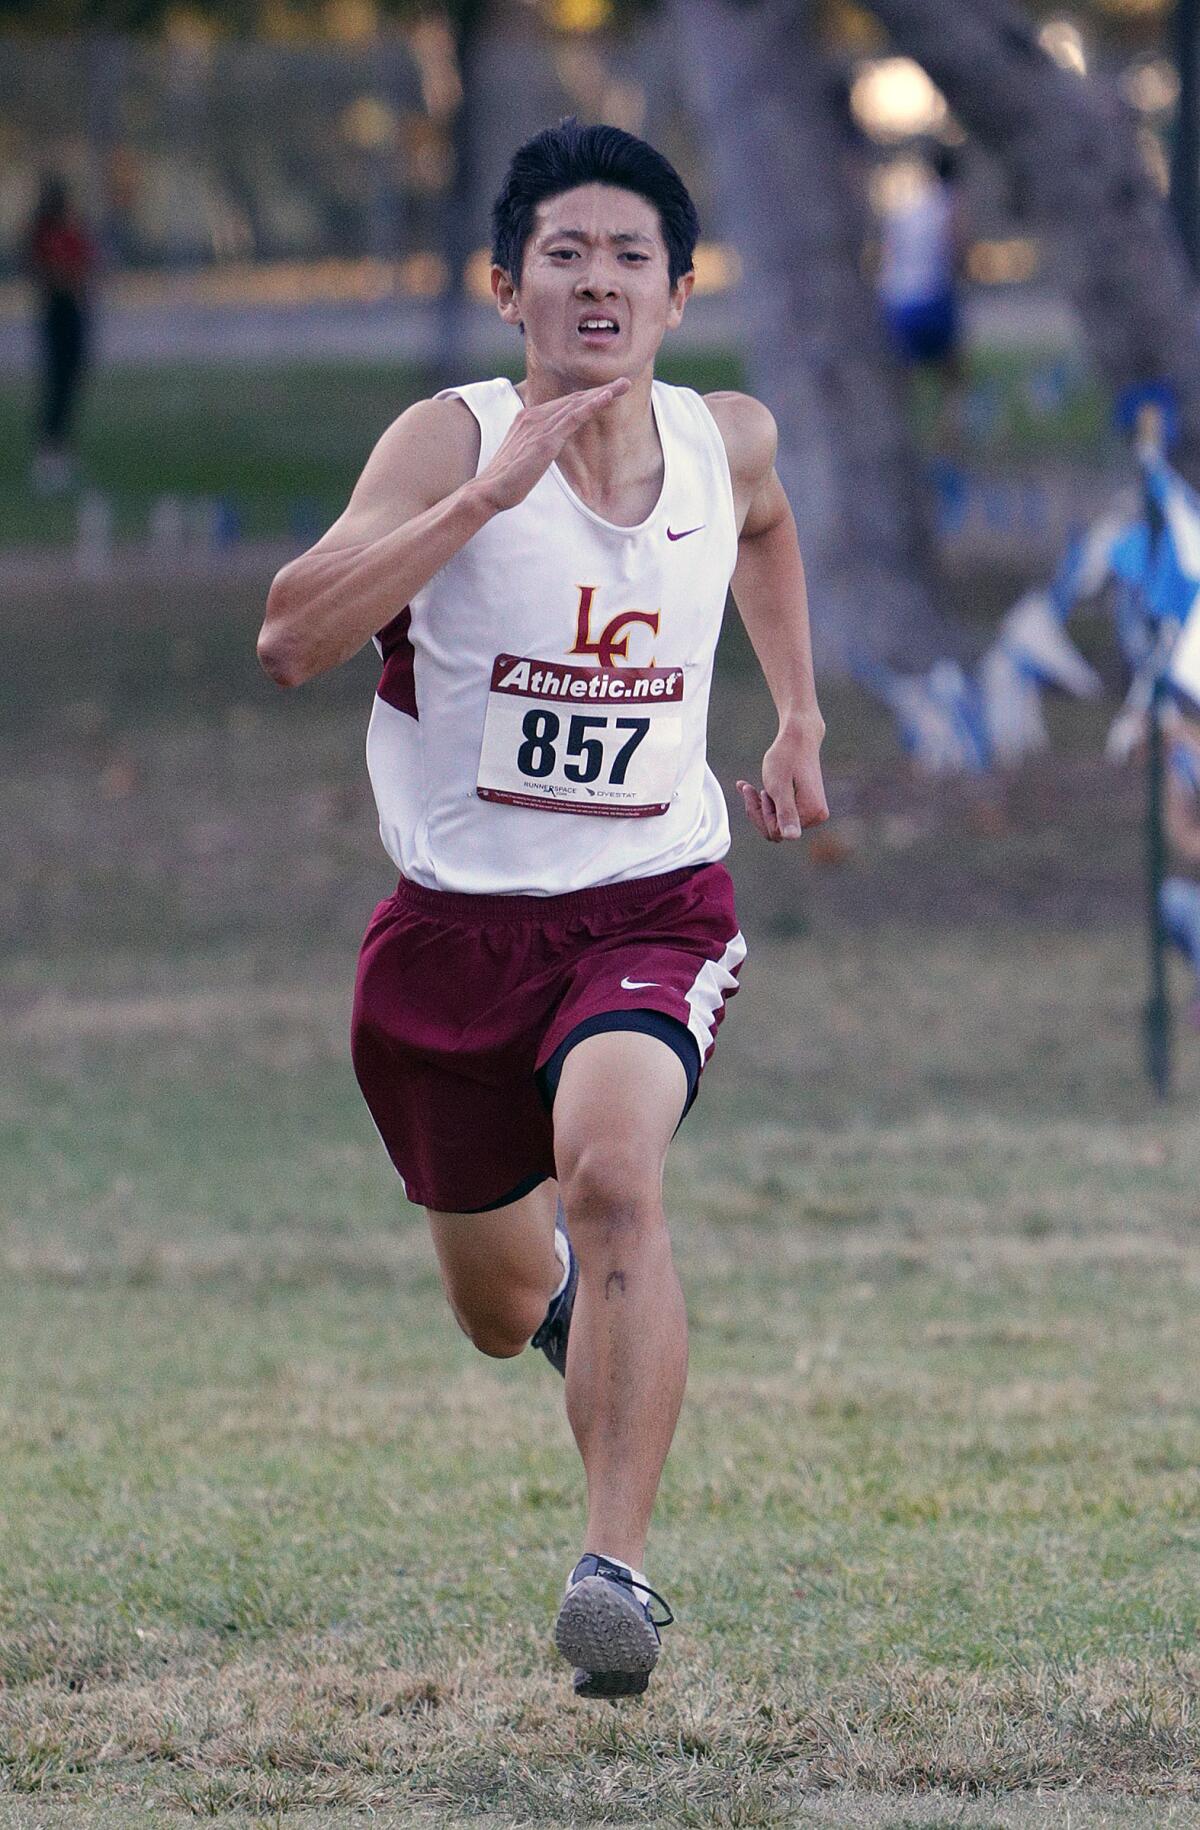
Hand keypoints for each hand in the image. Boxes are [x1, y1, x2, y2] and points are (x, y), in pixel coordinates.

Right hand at [474, 379, 631, 513]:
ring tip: (623, 384)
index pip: (563, 404)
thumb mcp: (525, 456)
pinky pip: (573, 417)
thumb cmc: (507, 479)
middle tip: (624, 382)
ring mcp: (539, 425)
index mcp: (528, 418)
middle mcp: (534, 416)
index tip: (606, 392)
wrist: (490, 489)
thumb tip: (548, 447)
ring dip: (602, 393)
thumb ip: (537, 445)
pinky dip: (591, 405)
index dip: (586, 397)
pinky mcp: (546, 439)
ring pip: (576, 403)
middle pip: (573, 399)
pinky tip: (607, 398)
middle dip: (600, 389)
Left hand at [737, 721, 828, 842]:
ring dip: (760, 807)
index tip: (754, 791)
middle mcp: (816, 816)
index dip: (761, 815)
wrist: (798, 737)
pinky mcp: (806, 806)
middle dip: (759, 812)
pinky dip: (766, 803)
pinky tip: (749, 789)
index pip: (777, 831)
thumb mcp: (779, 787)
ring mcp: (812, 811)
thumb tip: (792, 837)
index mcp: (812, 812)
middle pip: (777, 830)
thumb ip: (786, 813)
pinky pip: (781, 814)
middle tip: (749, 789)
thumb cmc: (786, 758)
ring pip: (776, 822)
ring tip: (749, 787)